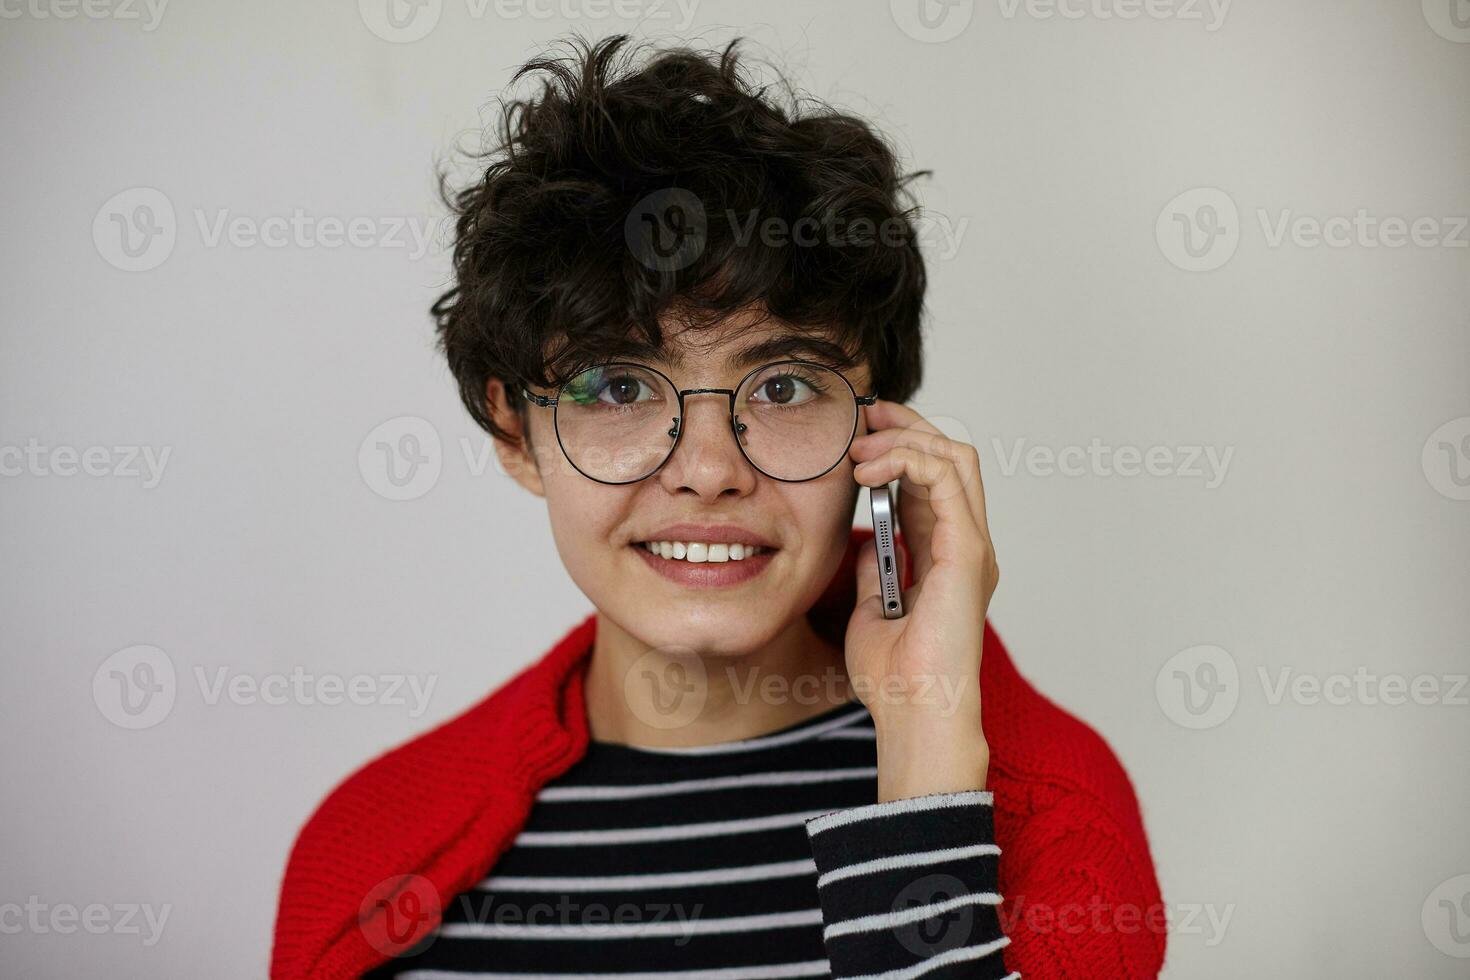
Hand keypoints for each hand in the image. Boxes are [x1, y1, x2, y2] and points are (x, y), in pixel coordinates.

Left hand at [845, 399, 999, 801]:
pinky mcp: (967, 551)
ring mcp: (972, 546)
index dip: (903, 445)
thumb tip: (865, 538)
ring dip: (905, 439)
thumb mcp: (873, 609)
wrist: (912, 713)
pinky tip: (869, 472)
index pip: (935, 479)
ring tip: (860, 449)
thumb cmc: (895, 678)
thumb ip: (877, 569)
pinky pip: (947, 480)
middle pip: (952, 456)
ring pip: (955, 457)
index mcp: (948, 556)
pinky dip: (909, 460)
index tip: (861, 431)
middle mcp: (967, 545)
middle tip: (864, 417)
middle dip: (907, 426)